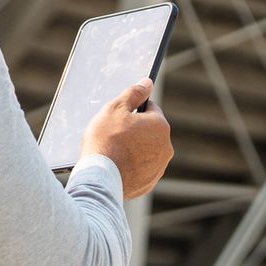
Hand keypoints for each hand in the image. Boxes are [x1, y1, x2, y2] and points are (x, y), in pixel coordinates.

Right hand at [80, 79, 172, 199]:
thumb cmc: (106, 141)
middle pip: (149, 131)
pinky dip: (132, 166)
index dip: (133, 109)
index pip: (150, 108)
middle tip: (113, 134)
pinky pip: (141, 169)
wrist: (99, 178)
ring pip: (146, 150)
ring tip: (114, 151)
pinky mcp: (149, 182)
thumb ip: (134, 94)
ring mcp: (159, 167)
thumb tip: (147, 83)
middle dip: (135, 130)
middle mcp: (165, 147)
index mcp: (160, 126)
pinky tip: (117, 165)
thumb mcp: (115, 109)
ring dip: (134, 148)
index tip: (120, 116)